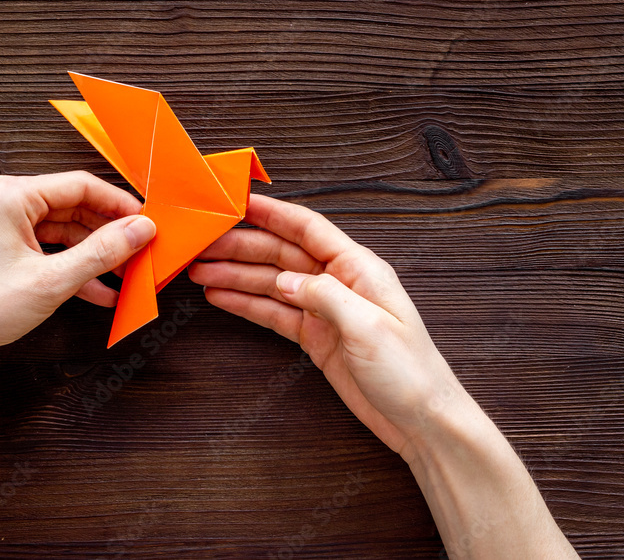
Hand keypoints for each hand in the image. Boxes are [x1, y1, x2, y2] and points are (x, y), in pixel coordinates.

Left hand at [0, 171, 155, 365]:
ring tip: (121, 277)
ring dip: (90, 254)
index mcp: (8, 195)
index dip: (119, 205)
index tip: (146, 222)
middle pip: (70, 207)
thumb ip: (102, 252)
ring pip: (58, 229)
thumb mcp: (53, 280)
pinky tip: (94, 288)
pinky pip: (41, 245)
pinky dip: (66, 264)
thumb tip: (139, 230)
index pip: (80, 186)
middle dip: (107, 234)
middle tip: (138, 252)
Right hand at [188, 194, 465, 459]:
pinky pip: (274, 313)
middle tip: (203, 247)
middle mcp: (340, 283)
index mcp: (359, 269)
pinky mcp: (316, 336)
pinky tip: (222, 297)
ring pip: (272, 283)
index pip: (308, 229)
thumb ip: (324, 296)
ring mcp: (325, 310)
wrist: (422, 420)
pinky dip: (247, 304)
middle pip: (281, 254)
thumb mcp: (369, 327)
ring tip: (201, 272)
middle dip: (241, 248)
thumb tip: (284, 280)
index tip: (238, 203)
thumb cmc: (410, 372)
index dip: (272, 213)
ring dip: (237, 276)